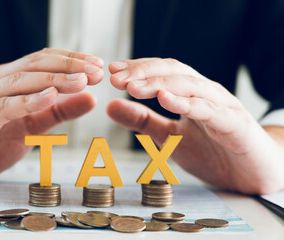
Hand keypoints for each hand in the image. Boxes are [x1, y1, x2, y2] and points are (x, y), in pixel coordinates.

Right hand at [0, 48, 103, 188]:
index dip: (72, 60)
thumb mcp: (31, 127)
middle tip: (97, 71)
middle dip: (69, 66)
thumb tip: (90, 98)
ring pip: (19, 82)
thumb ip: (58, 112)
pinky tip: (49, 96)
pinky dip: (26, 101)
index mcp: (7, 81)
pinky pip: (1, 107)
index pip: (42, 60)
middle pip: (34, 65)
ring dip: (53, 79)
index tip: (99, 65)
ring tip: (81, 81)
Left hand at [107, 58, 283, 193]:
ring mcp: (221, 106)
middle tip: (116, 78)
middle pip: (173, 71)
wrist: (251, 175)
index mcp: (189, 93)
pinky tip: (165, 99)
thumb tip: (110, 106)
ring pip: (190, 85)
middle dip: (143, 72)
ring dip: (159, 83)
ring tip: (133, 86)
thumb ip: (142, 121)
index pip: (161, 72)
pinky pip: (209, 109)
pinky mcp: (234, 123)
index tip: (111, 72)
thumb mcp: (168, 136)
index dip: (136, 69)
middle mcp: (205, 93)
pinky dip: (186, 102)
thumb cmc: (213, 152)